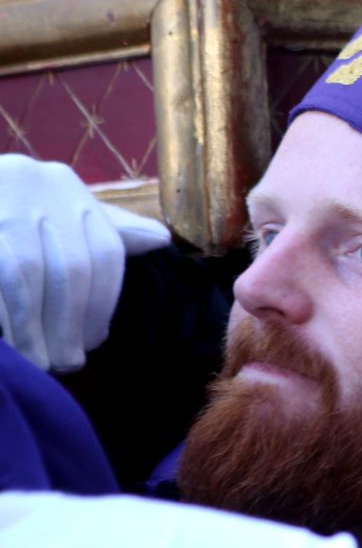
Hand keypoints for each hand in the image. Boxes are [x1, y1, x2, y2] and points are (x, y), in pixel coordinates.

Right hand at [0, 154, 170, 371]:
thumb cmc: (3, 207)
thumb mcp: (54, 212)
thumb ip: (108, 228)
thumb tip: (160, 239)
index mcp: (68, 187)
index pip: (105, 253)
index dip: (102, 304)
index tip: (93, 341)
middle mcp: (40, 185)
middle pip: (71, 268)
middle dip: (71, 322)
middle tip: (67, 363)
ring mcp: (3, 196)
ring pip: (31, 275)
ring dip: (36, 327)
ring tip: (40, 362)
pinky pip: (1, 275)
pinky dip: (9, 314)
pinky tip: (14, 343)